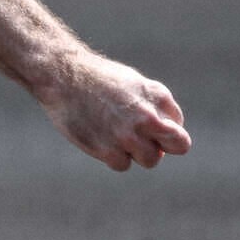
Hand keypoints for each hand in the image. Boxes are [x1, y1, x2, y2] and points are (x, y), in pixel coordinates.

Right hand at [37, 51, 191, 170]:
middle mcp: (147, 116)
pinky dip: (112, 154)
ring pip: (150, 159)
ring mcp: (129, 135)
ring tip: (112, 130)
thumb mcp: (133, 82)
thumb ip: (155, 106)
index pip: (179, 125)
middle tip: (139, 136)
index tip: (146, 124)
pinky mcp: (109, 151)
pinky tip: (98, 134)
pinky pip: (122, 164)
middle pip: (178, 146)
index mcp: (156, 95)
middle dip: (163, 145)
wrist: (61, 75)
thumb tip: (170, 131)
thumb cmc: (97, 78)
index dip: (165, 129)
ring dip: (135, 150)